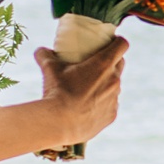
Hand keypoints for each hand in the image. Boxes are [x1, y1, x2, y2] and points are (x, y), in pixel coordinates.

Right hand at [33, 33, 127, 147]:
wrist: (60, 123)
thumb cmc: (57, 92)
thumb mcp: (49, 69)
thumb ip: (45, 55)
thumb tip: (40, 50)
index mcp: (103, 64)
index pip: (122, 45)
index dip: (118, 41)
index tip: (112, 41)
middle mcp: (114, 80)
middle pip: (120, 64)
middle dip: (113, 61)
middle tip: (97, 63)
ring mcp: (115, 98)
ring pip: (115, 85)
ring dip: (107, 83)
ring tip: (90, 87)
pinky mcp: (112, 114)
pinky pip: (111, 104)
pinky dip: (103, 102)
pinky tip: (89, 105)